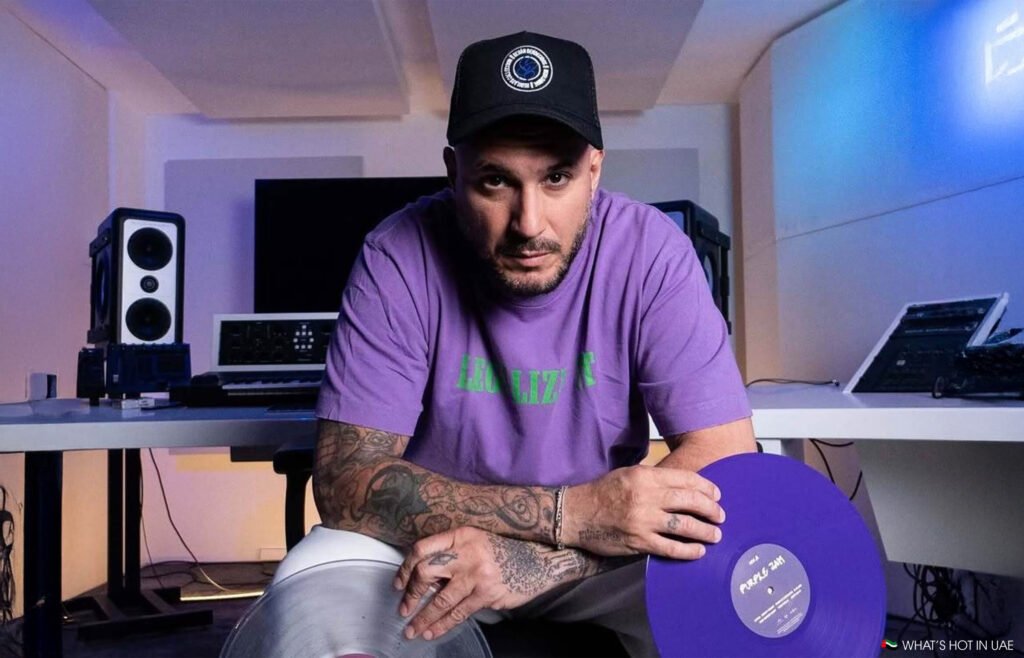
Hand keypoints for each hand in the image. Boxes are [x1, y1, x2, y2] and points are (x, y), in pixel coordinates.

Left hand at [393, 527, 563, 640]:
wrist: (538, 560)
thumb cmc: (503, 552)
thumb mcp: (475, 542)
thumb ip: (452, 554)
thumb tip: (423, 579)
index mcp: (460, 535)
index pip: (422, 549)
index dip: (405, 568)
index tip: (398, 583)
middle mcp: (466, 552)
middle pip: (426, 573)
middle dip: (411, 594)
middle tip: (403, 609)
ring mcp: (477, 574)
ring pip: (440, 600)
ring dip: (423, 617)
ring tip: (412, 630)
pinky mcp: (486, 594)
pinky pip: (458, 613)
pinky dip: (443, 625)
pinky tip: (433, 632)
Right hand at [562, 465, 724, 558]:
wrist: (576, 514)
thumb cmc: (602, 492)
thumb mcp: (628, 474)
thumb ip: (654, 478)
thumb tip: (683, 485)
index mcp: (645, 476)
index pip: (685, 479)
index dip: (706, 488)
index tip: (716, 495)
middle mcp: (646, 497)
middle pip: (690, 501)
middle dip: (711, 509)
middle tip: (720, 515)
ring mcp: (643, 520)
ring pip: (685, 526)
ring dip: (705, 531)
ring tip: (715, 535)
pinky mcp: (638, 541)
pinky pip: (670, 548)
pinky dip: (688, 551)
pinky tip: (698, 551)